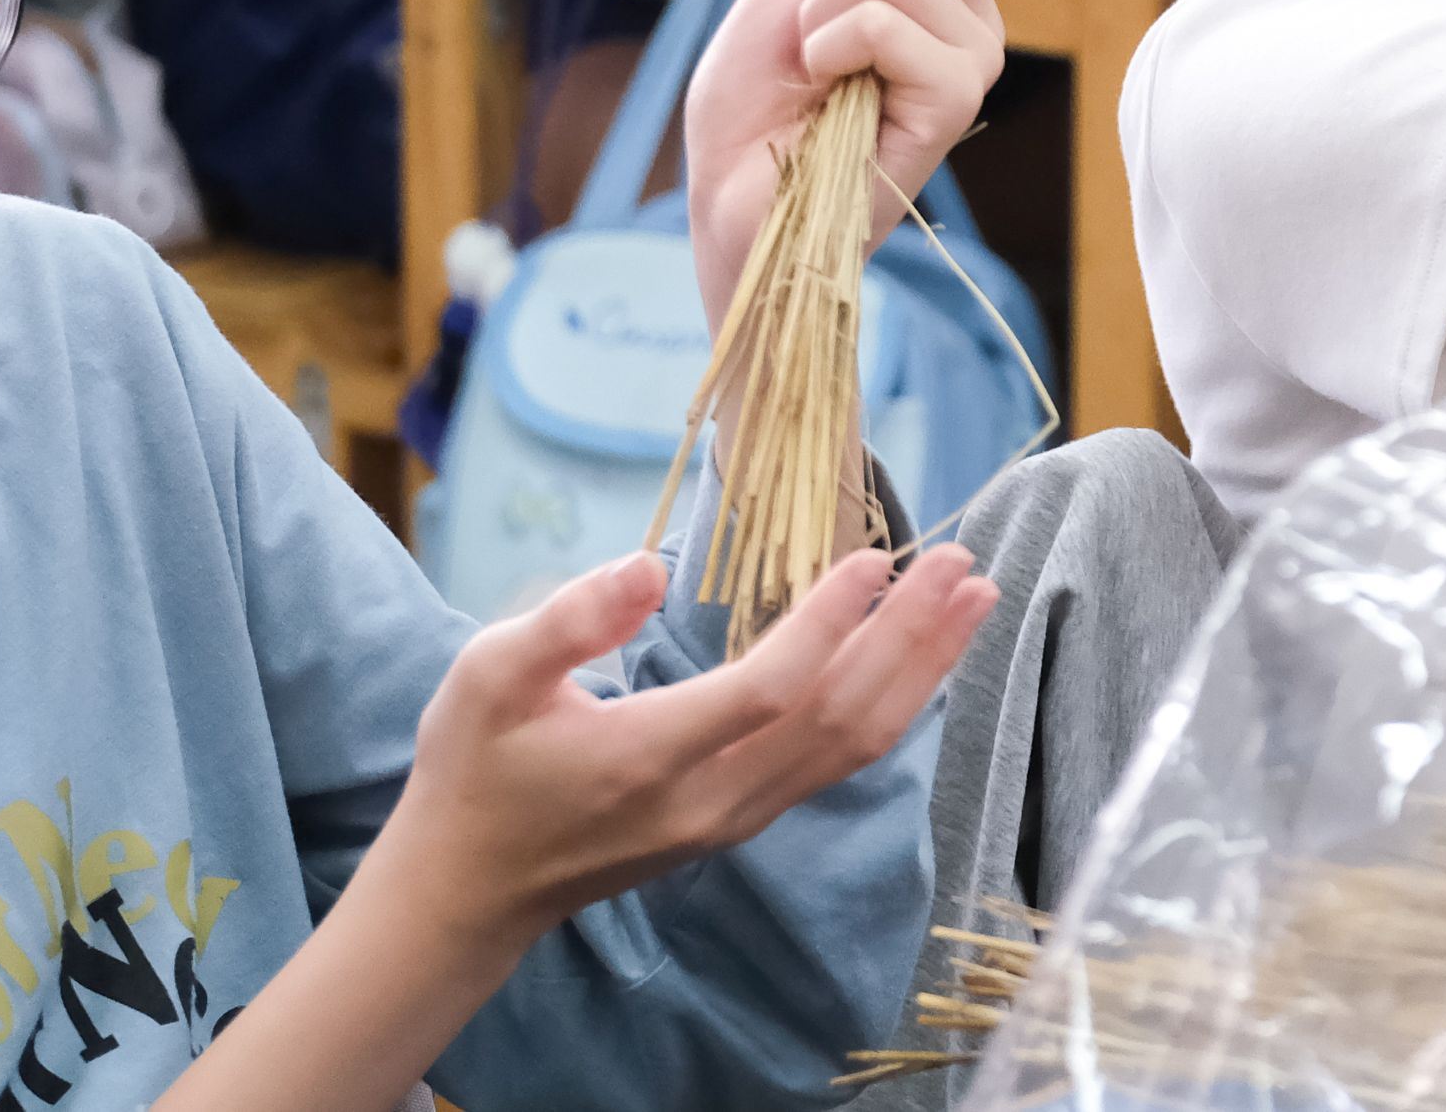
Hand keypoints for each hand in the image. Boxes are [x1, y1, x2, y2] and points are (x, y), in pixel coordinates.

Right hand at [378, 541, 997, 958]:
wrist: (472, 888)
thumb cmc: (475, 768)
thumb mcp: (488, 676)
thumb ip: (570, 619)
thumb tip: (650, 568)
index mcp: (650, 757)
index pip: (772, 690)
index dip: (831, 622)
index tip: (872, 556)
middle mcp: (711, 799)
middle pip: (839, 717)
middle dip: (910, 637)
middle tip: (963, 563)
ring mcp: (735, 819)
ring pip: (852, 747)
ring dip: (920, 669)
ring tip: (973, 600)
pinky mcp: (743, 821)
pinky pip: (836, 762)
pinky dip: (890, 703)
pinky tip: (919, 658)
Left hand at [688, 0, 1016, 327]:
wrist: (730, 203)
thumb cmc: (753, 109)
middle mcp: (971, 13)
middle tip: (815, 12)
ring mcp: (970, 57)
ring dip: (818, 6)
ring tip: (815, 64)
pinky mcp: (952, 102)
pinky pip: (883, 19)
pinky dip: (828, 44)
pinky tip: (826, 91)